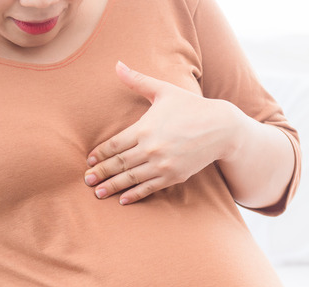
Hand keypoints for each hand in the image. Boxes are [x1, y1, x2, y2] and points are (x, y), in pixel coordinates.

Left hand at [84, 61, 248, 204]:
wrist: (221, 128)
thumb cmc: (191, 107)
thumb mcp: (164, 90)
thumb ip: (138, 81)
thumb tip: (117, 65)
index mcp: (144, 128)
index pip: (114, 145)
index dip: (100, 154)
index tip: (89, 161)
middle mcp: (151, 148)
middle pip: (119, 163)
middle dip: (101, 173)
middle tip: (87, 180)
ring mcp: (162, 164)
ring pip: (131, 178)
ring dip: (112, 187)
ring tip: (98, 193)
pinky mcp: (174, 176)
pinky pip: (149, 188)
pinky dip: (135, 195)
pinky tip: (123, 199)